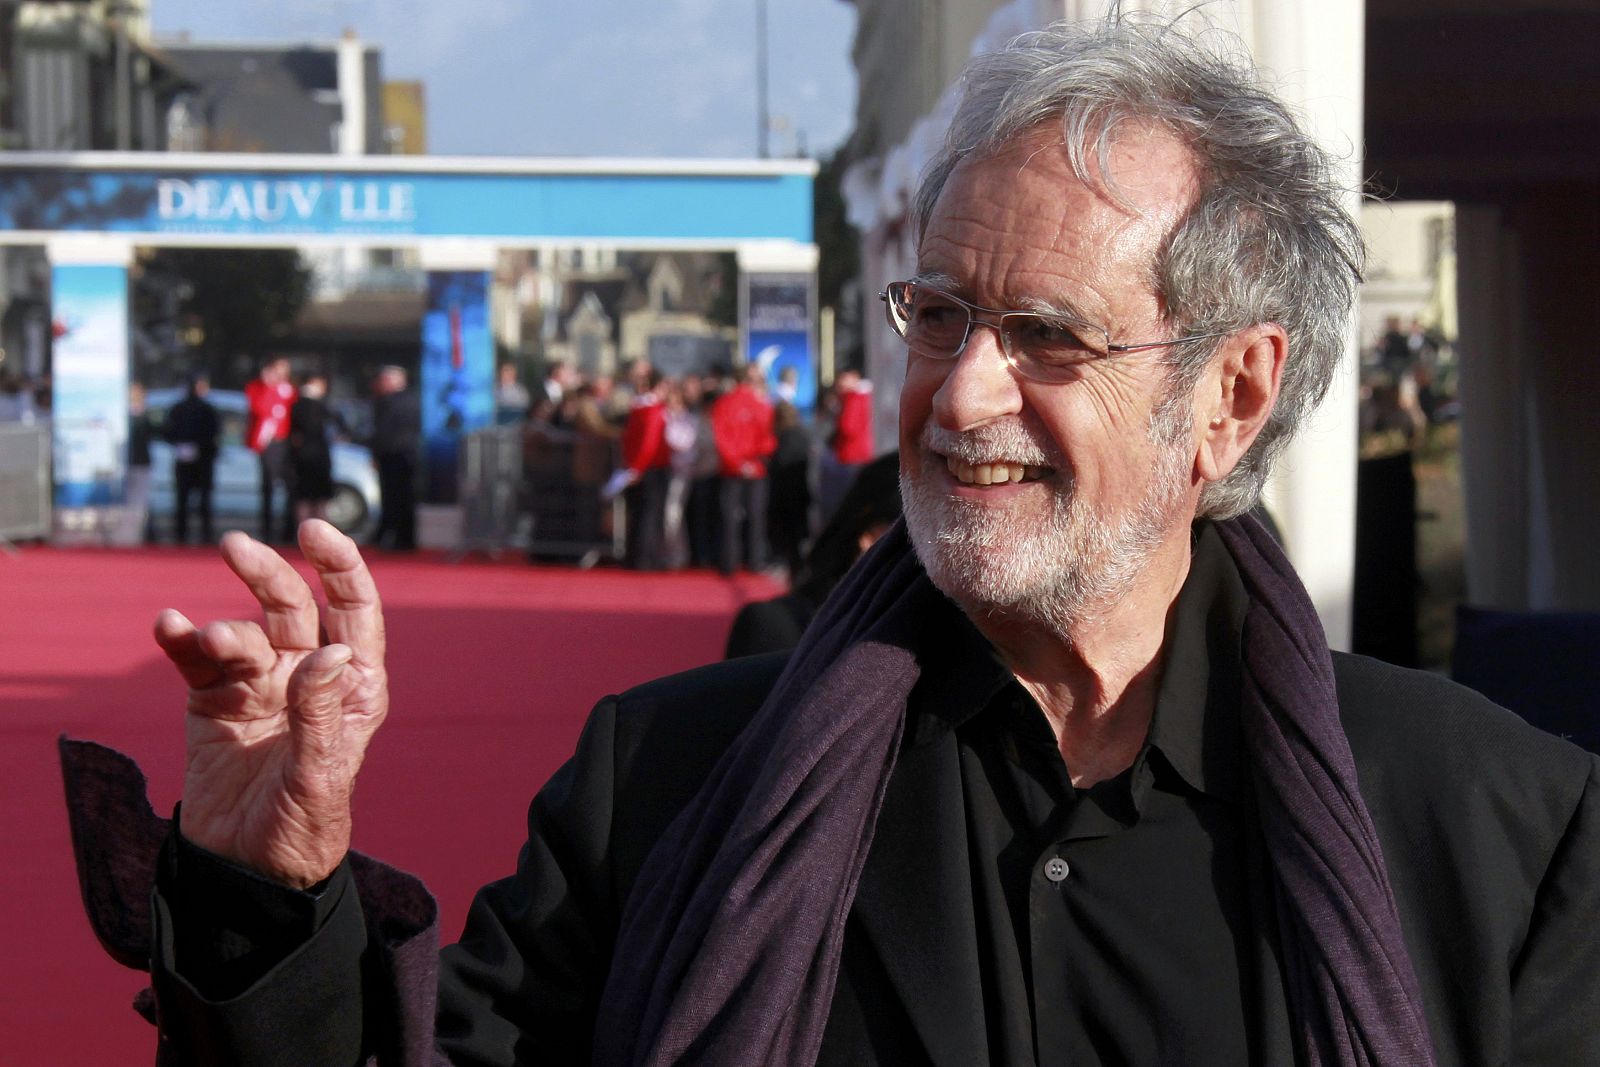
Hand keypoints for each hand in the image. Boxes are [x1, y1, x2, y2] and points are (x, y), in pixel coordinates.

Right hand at [154, 520, 387, 887]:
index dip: (340, 566)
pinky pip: (197, 660)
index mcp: (352, 686)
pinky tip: (168, 626)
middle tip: (237, 547)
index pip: (354, 611)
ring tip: (206, 638)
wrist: (246, 871)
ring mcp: (260, 685)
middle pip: (293, 607)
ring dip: (222, 626)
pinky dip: (182, 639)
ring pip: (243, 631)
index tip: (314, 531)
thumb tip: (331, 651)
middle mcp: (309, 676)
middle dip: (267, 573)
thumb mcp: (320, 774)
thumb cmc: (303, 826)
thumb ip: (321, 712)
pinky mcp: (214, 702)